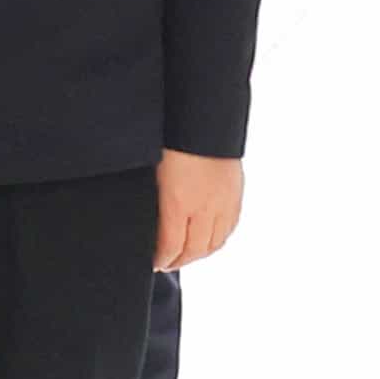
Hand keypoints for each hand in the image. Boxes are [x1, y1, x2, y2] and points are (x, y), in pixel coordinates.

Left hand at [154, 148, 243, 271]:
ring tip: (183, 256)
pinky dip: (217, 240)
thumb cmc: (168, 137)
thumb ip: (150, 198)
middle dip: (177, 261)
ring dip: (198, 254)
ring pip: (214, 242)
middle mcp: (204, 207)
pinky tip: (206, 240)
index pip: (171, 246)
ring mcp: (223, 201)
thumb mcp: (150, 170)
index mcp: (178, 202)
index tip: (151, 263)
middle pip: (194, 250)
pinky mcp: (236, 194)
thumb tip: (144, 216)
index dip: (161, 259)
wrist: (202, 114)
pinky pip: (229, 228)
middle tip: (163, 264)